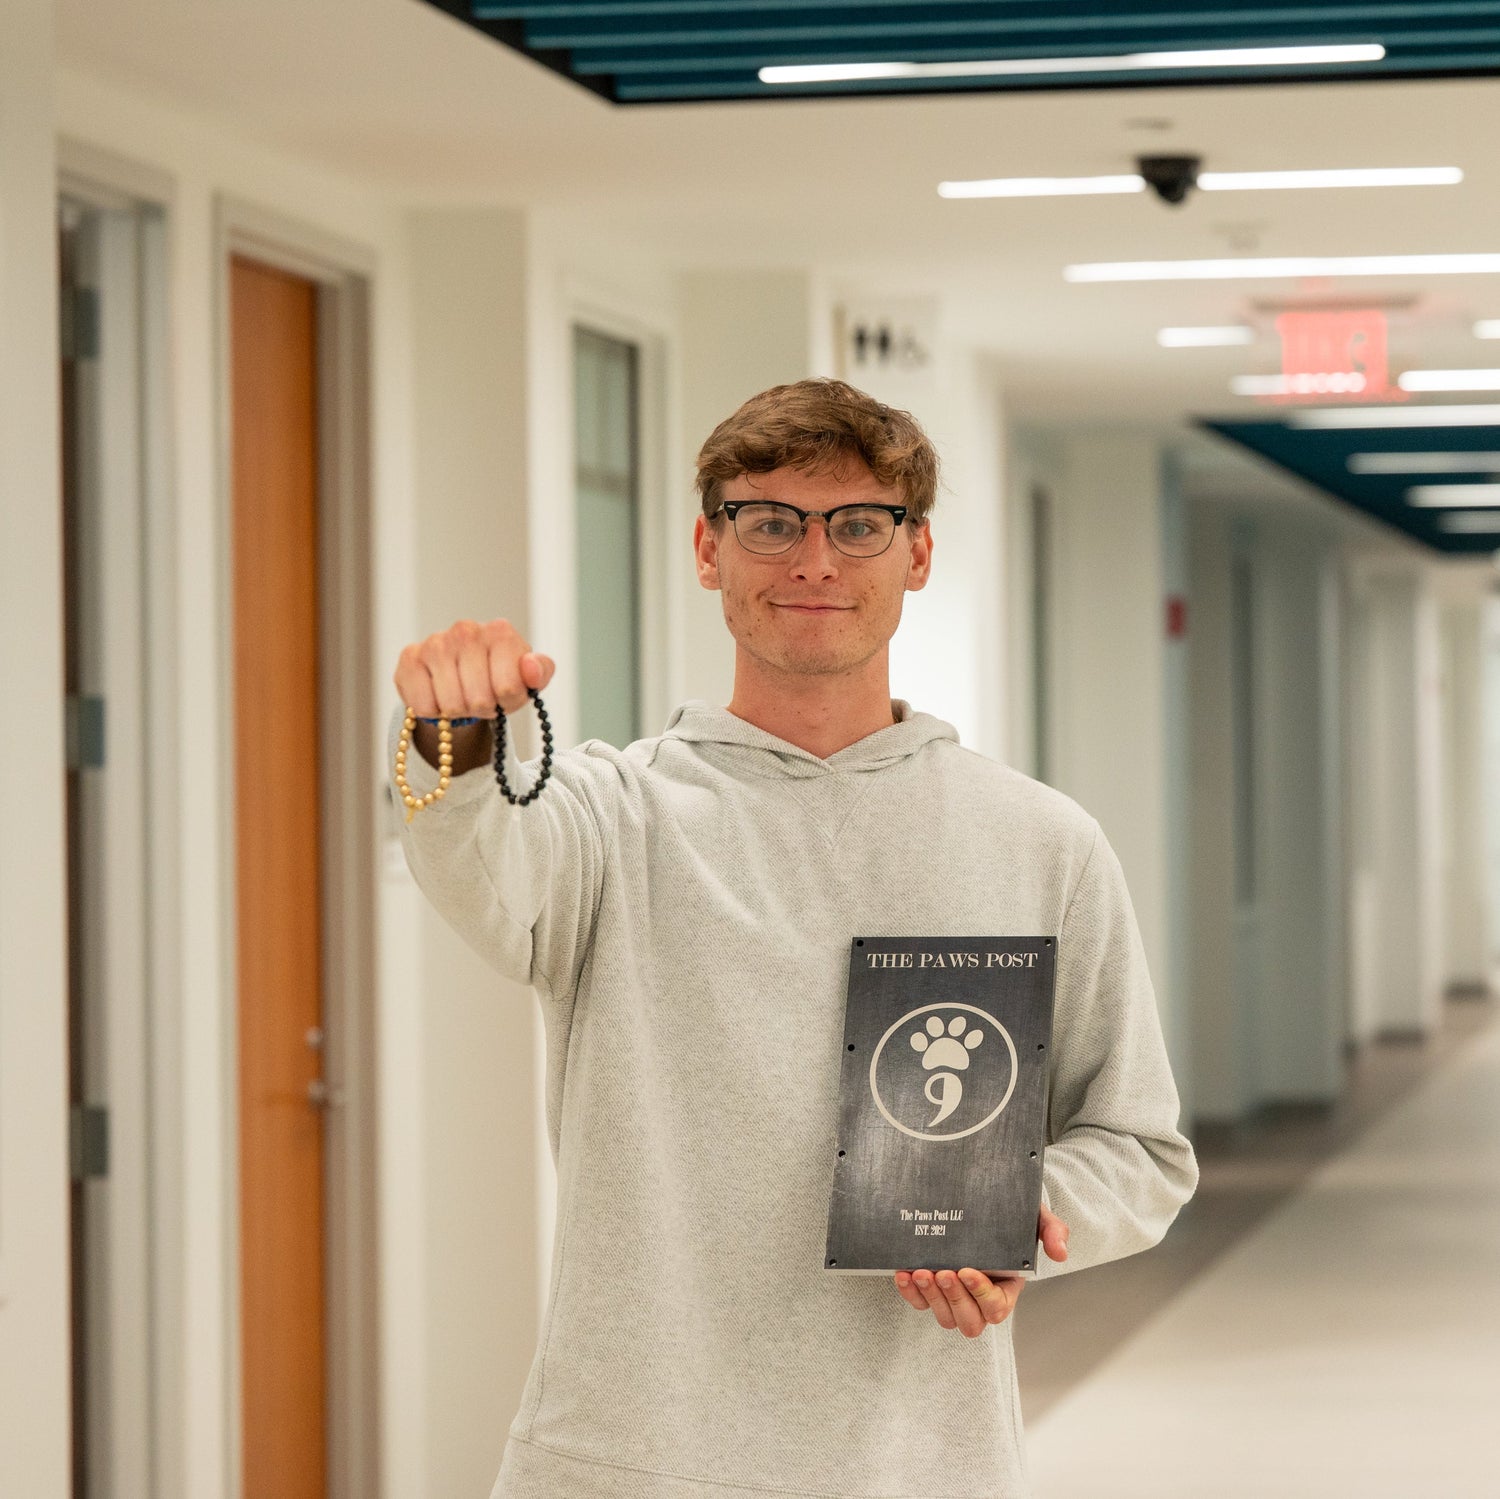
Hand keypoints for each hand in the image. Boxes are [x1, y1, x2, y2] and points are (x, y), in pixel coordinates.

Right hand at [393, 618, 554, 718]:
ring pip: (451, 704)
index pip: (508, 688)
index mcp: (500, 632)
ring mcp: (436, 642)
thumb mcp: (527, 679)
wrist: (463, 676)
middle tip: (480, 697)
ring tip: (461, 696)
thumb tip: (530, 666)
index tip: (503, 693)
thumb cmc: (499, 677)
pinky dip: (432, 711)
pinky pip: (423, 705)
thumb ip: (540, 672)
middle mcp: (466, 630)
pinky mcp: (410, 657)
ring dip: (458, 711)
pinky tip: (438, 696)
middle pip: (479, 699)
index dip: (506, 702)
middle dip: (481, 708)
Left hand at [892, 1206, 1069, 1337]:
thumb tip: (1061, 1253)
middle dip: (955, 1300)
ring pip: (944, 1317)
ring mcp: (955, 1295)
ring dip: (931, 1297)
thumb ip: (1052, 1231)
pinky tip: (903, 1273)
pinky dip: (910, 1293)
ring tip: (921, 1272)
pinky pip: (920, 1302)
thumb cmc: (1014, 1216)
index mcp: (1007, 1288)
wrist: (987, 1203)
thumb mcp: (1036, 1218)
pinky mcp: (932, 1288)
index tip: (968, 1270)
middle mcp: (980, 1298)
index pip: (997, 1307)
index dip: (981, 1295)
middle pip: (970, 1322)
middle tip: (944, 1273)